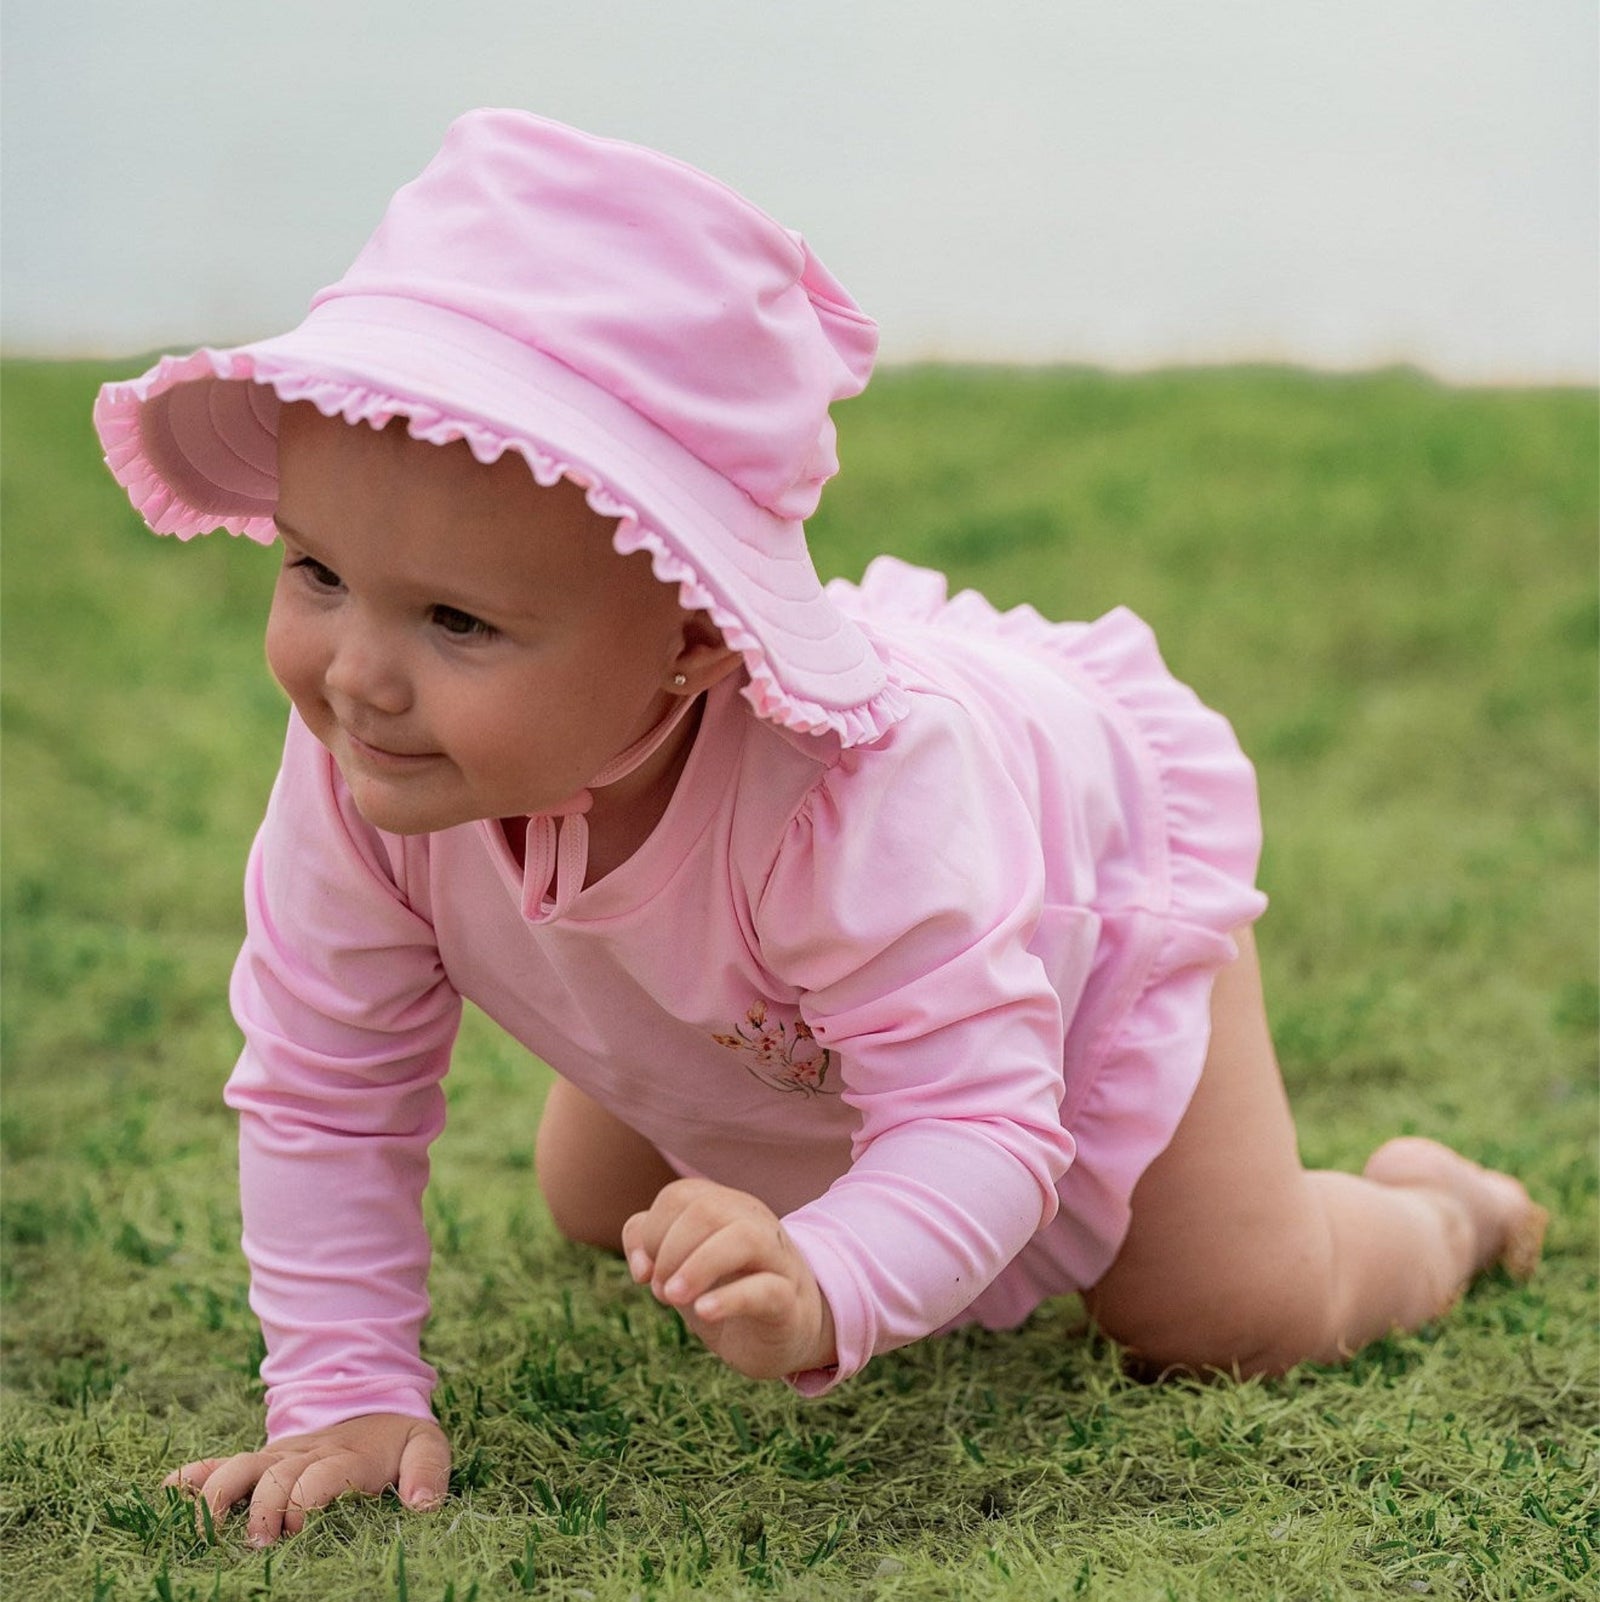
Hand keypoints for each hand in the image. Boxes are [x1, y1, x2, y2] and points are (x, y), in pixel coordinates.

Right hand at [163, 1412, 450, 1546]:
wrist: (370, 1397)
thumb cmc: (396, 1439)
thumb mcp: (424, 1445)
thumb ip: (428, 1472)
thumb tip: (424, 1506)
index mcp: (346, 1457)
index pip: (321, 1477)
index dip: (307, 1501)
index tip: (299, 1528)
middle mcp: (304, 1456)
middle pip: (275, 1479)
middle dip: (264, 1510)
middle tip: (259, 1545)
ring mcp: (276, 1459)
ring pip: (239, 1469)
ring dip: (219, 1497)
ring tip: (207, 1531)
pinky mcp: (258, 1462)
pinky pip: (220, 1464)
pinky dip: (192, 1477)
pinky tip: (168, 1491)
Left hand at [622, 1178, 835, 1379]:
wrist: (787, 1330)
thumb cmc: (726, 1289)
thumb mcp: (681, 1266)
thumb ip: (648, 1246)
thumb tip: (641, 1268)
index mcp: (726, 1207)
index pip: (680, 1195)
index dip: (652, 1233)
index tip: (647, 1274)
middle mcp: (754, 1221)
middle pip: (708, 1210)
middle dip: (670, 1250)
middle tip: (662, 1293)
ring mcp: (776, 1258)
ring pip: (744, 1237)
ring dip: (698, 1266)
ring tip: (674, 1298)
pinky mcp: (788, 1299)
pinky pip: (766, 1288)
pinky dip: (729, 1299)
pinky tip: (704, 1312)